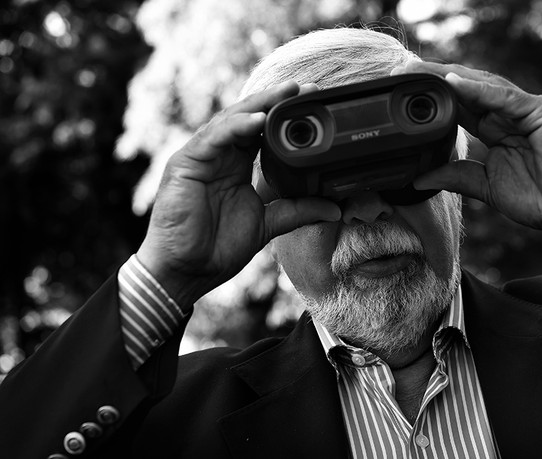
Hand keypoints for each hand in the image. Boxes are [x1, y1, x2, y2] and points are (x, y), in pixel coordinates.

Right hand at [136, 81, 339, 307]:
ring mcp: (202, 157)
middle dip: (277, 101)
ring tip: (287, 94)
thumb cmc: (219, 248)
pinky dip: (235, 127)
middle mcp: (220, 156)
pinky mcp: (185, 163)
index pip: (263, 132)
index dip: (286, 117)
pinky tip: (258, 120)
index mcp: (237, 166)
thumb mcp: (268, 224)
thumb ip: (298, 211)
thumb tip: (335, 209)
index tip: (314, 105)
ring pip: (232, 120)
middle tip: (306, 89)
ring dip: (260, 105)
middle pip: (249, 118)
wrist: (186, 271)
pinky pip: (213, 138)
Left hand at [399, 62, 541, 237]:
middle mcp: (509, 115)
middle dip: (438, 78)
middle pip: (469, 89)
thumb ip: (456, 178)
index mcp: (496, 129)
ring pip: (485, 86)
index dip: (435, 97)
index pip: (461, 106)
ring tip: (425, 70)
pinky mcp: (541, 113)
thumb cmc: (541, 198)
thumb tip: (420, 178)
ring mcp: (525, 111)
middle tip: (407, 70)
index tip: (406, 92)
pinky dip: (481, 90)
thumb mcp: (486, 187)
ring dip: (453, 77)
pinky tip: (457, 83)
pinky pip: (506, 99)